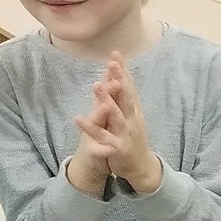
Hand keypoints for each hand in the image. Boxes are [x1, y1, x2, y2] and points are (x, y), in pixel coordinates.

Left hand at [73, 54, 160, 191]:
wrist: (141, 167)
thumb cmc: (133, 138)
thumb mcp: (131, 116)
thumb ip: (124, 98)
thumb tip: (121, 78)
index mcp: (133, 110)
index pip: (128, 87)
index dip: (122, 71)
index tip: (116, 53)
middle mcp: (132, 119)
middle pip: (125, 97)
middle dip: (119, 80)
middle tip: (112, 63)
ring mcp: (125, 133)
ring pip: (115, 115)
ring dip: (106, 100)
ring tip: (96, 86)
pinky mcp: (117, 147)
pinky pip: (102, 136)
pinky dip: (91, 128)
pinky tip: (78, 119)